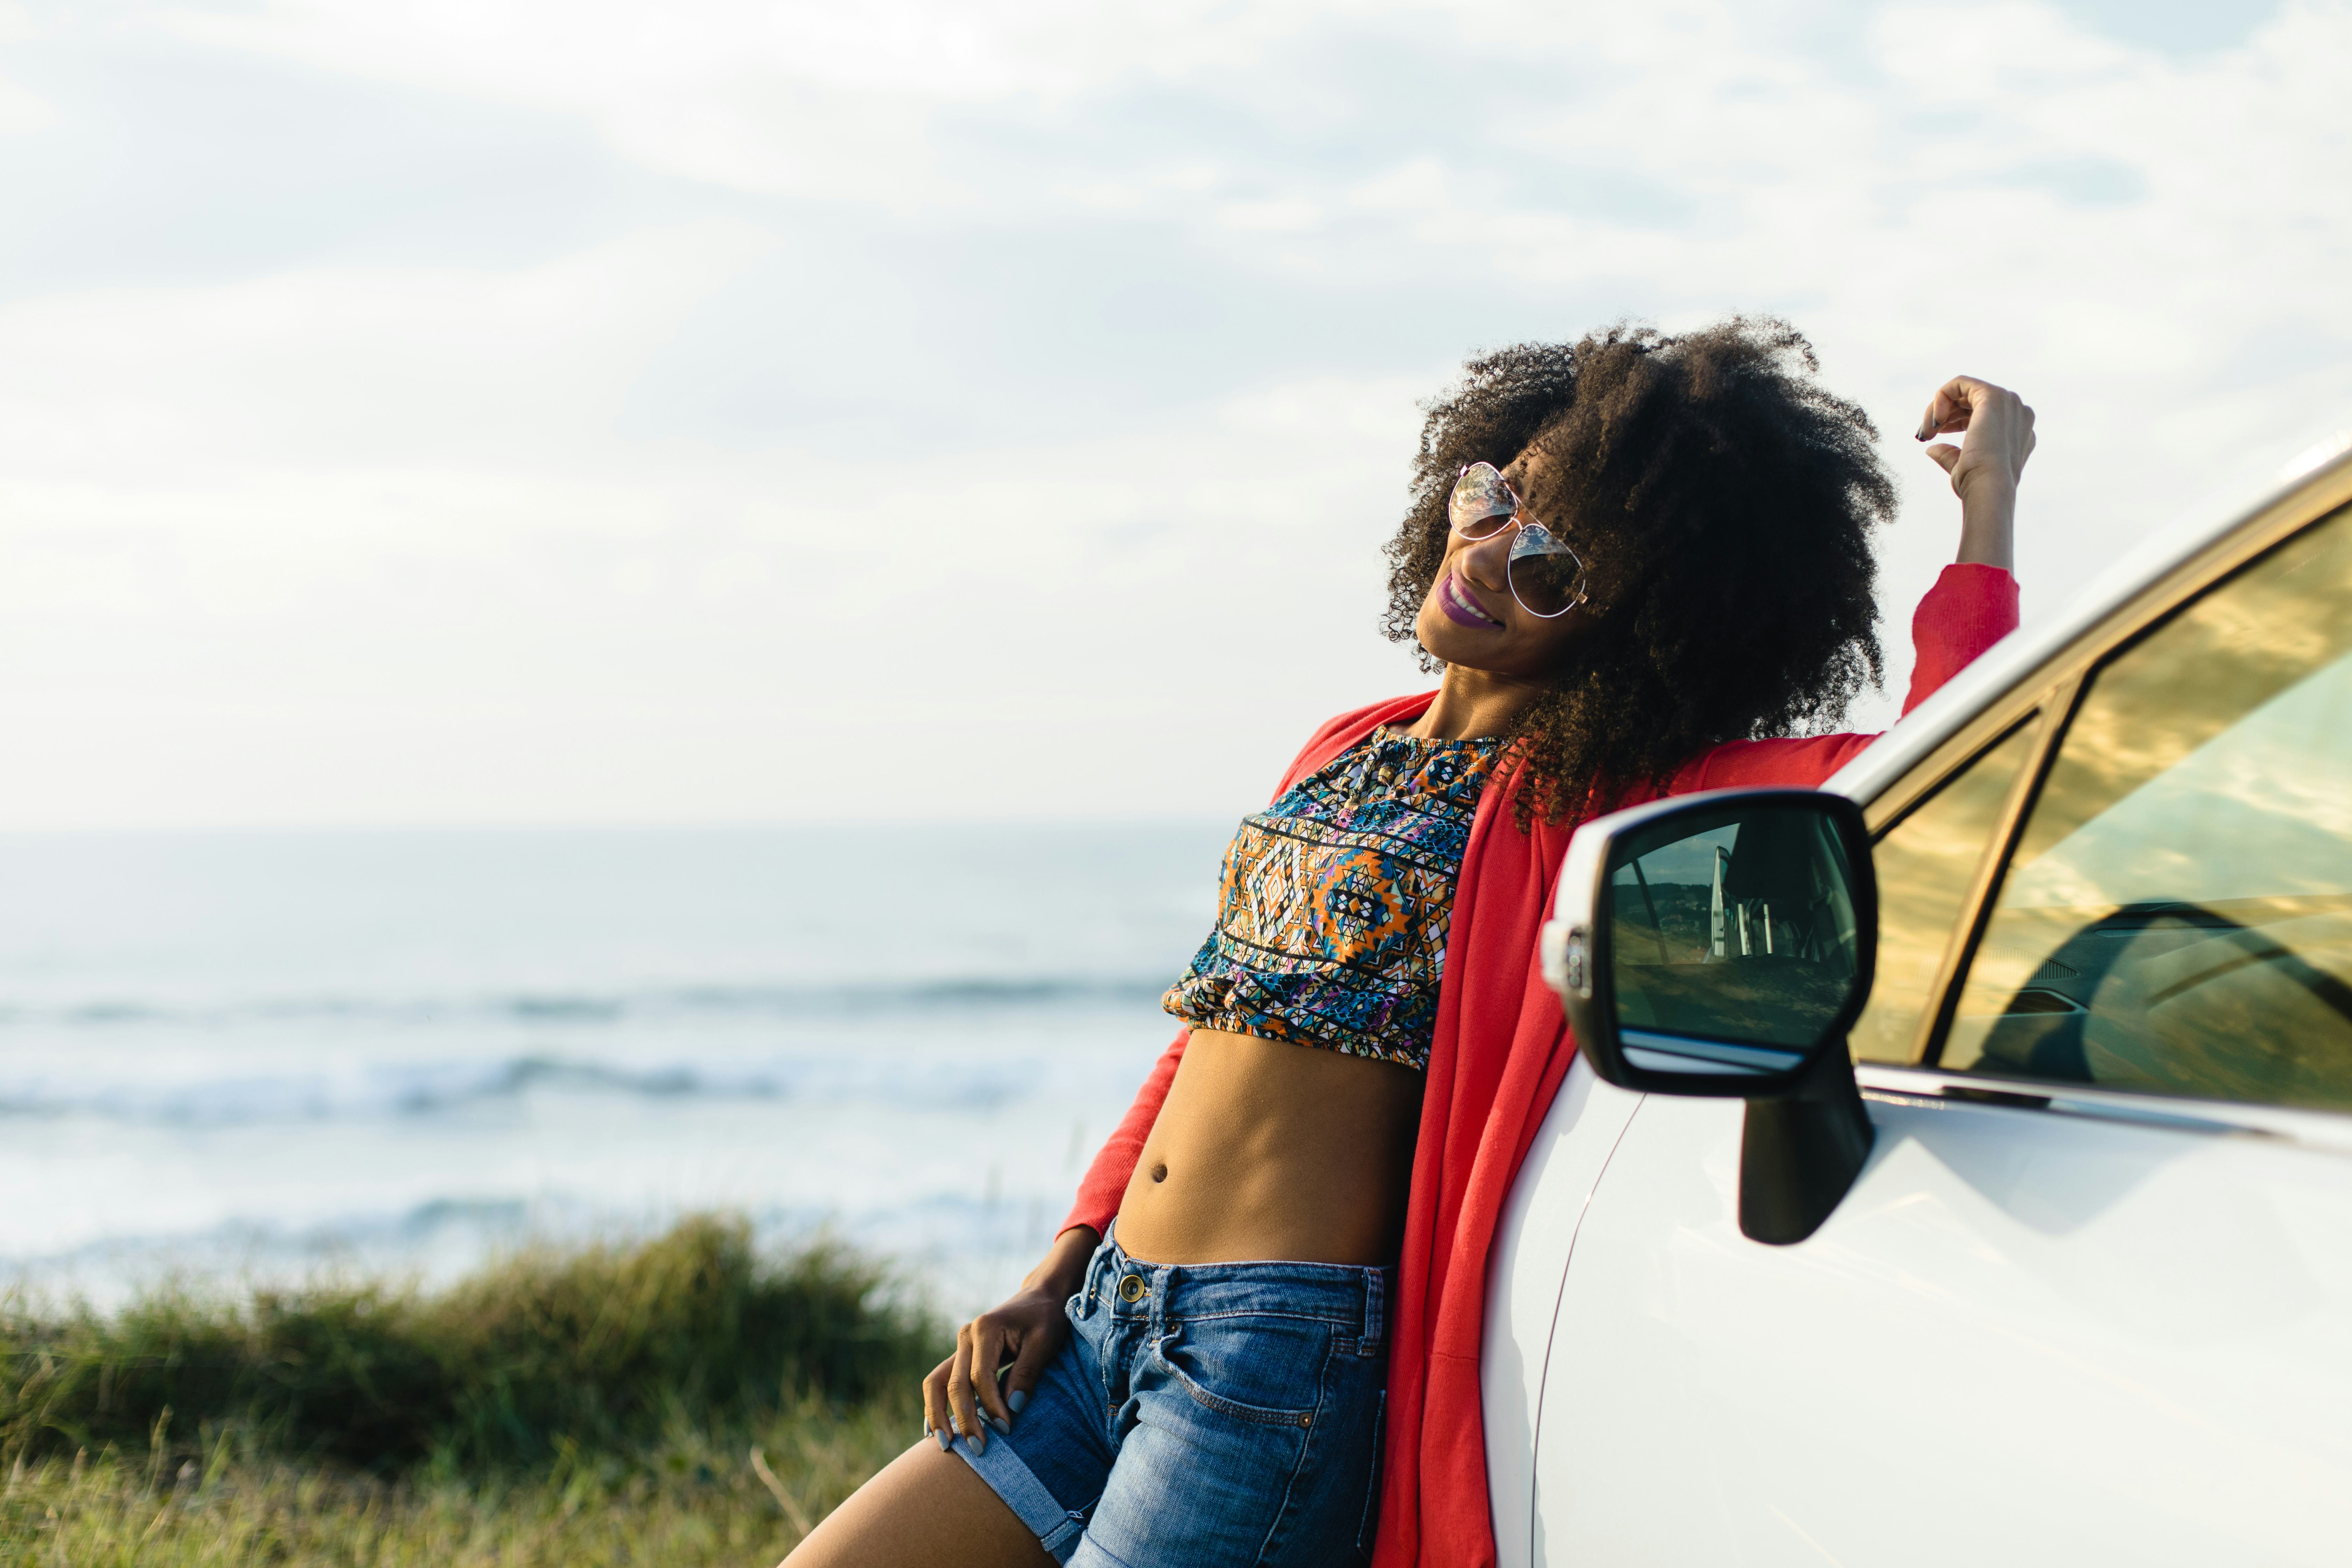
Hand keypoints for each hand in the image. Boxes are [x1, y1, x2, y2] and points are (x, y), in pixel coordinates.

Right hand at [922, 1226, 1096, 1453]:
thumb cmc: (1046, 1319)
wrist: (1040, 1298)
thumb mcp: (1044, 1342)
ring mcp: (960, 1346)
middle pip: (954, 1384)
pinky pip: (940, 1382)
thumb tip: (1012, 1409)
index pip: (981, 1377)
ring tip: (945, 1445)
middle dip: (964, 1419)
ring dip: (938, 1415)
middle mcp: (966, 1336)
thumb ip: (1027, 1373)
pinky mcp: (962, 1356)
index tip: (1006, 1429)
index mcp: (985, 1328)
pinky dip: (936, 1405)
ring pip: (936, 1382)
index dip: (991, 1406)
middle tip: (977, 1450)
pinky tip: (935, 1430)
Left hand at [1916, 376, 2032, 570]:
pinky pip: (1960, 383)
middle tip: (1925, 434)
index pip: (1981, 413)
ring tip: (1927, 431)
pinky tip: (1935, 421)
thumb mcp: (1964, 468)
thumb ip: (1951, 455)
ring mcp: (2009, 403)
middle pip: (1972, 400)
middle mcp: (2017, 413)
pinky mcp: (1993, 396)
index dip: (1953, 420)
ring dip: (1939, 409)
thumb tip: (1931, 450)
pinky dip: (1941, 397)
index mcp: (2016, 430)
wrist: (1989, 488)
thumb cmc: (1978, 485)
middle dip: (1945, 414)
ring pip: (1964, 391)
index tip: (1934, 435)